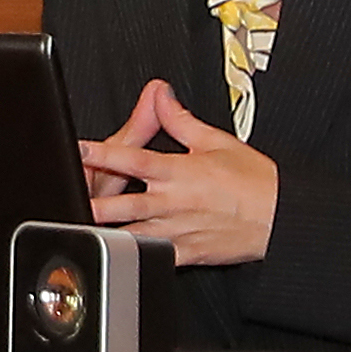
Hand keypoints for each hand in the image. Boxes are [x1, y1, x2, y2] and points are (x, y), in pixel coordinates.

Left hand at [78, 79, 278, 266]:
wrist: (282, 218)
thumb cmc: (253, 181)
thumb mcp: (216, 142)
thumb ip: (179, 121)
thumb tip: (160, 96)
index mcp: (178, 172)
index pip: (132, 159)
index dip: (101, 153)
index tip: (78, 149)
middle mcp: (173, 202)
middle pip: (123, 204)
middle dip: (93, 205)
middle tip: (69, 202)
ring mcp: (178, 230)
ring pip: (132, 233)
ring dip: (106, 232)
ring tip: (81, 230)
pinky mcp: (187, 252)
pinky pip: (154, 255)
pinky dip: (134, 254)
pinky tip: (116, 254)